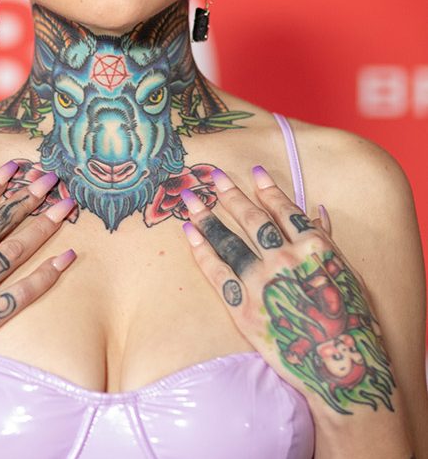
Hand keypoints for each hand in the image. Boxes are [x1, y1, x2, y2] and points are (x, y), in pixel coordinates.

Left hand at [180, 166, 395, 416]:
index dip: (267, 189)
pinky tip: (188, 232)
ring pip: (229, 239)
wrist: (338, 367)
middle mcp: (285, 258)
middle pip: (251, 219)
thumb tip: (316, 210)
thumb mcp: (346, 273)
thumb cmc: (349, 321)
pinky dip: (201, 250)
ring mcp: (261, 281)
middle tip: (212, 175)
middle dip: (230, 194)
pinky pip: (216, 271)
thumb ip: (327, 240)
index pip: (284, 209)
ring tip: (190, 198)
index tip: (252, 171)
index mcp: (314, 246)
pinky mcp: (242, 306)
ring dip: (208, 215)